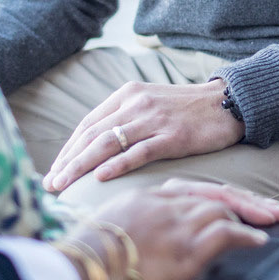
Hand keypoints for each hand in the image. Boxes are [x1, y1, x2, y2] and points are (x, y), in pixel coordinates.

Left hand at [44, 79, 246, 192]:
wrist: (228, 103)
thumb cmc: (188, 109)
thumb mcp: (151, 104)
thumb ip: (125, 118)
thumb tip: (95, 146)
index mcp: (128, 94)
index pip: (88, 124)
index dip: (68, 149)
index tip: (54, 170)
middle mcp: (136, 104)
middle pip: (92, 135)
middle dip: (67, 161)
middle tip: (49, 184)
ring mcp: (154, 119)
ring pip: (108, 144)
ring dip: (81, 166)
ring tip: (64, 185)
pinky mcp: (173, 136)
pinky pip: (139, 152)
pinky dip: (117, 165)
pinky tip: (99, 178)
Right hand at [81, 179, 278, 279]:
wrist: (77, 274)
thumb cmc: (84, 262)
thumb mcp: (107, 230)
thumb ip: (130, 224)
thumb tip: (140, 236)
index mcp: (144, 200)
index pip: (190, 190)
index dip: (215, 196)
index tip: (232, 201)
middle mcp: (164, 207)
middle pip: (213, 194)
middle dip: (244, 200)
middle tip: (269, 207)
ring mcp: (176, 226)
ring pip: (223, 209)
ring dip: (250, 215)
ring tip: (269, 221)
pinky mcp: (185, 249)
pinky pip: (225, 234)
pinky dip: (246, 235)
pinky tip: (257, 240)